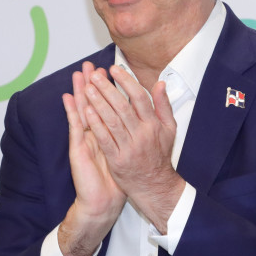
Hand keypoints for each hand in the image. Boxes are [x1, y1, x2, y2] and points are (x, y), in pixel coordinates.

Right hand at [59, 62, 125, 255]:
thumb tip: (141, 116)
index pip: (107, 105)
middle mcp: (95, 133)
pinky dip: (72, 111)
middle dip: (93, 84)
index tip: (110, 70)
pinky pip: (75, 126)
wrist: (105, 200)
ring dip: (80, 91)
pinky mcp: (78, 148)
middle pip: (93, 103)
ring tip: (77, 73)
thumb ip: (132, 131)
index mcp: (108, 131)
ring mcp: (85, 139)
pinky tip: (69, 97)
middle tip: (90, 65)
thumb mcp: (129, 150)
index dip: (108, 88)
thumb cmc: (118, 176)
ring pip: (82, 110)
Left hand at [83, 65, 184, 232]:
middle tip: (94, 75)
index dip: (126, 81)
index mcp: (154, 124)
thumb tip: (160, 83)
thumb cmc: (159, 155)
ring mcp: (129, 148)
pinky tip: (86, 112)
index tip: (114, 69)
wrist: (154, 185)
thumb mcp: (169, 129)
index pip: (139, 97)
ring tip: (87, 89)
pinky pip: (105, 139)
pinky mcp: (117, 160)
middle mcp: (142, 135)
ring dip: (98, 103)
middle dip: (107, 88)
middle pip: (122, 106)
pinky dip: (95, 125)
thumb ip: (164, 105)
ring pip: (112, 121)